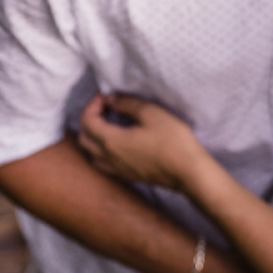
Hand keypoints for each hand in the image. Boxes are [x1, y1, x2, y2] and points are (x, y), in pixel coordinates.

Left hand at [78, 93, 208, 191]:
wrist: (189, 173)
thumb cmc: (173, 140)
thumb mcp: (152, 113)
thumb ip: (127, 103)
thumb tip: (111, 99)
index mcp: (111, 141)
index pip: (87, 121)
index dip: (93, 104)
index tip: (107, 95)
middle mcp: (108, 158)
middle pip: (83, 139)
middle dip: (89, 119)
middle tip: (106, 107)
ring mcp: (117, 170)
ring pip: (90, 154)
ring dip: (92, 136)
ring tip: (108, 123)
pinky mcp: (127, 177)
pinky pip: (102, 164)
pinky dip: (100, 150)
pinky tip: (116, 142)